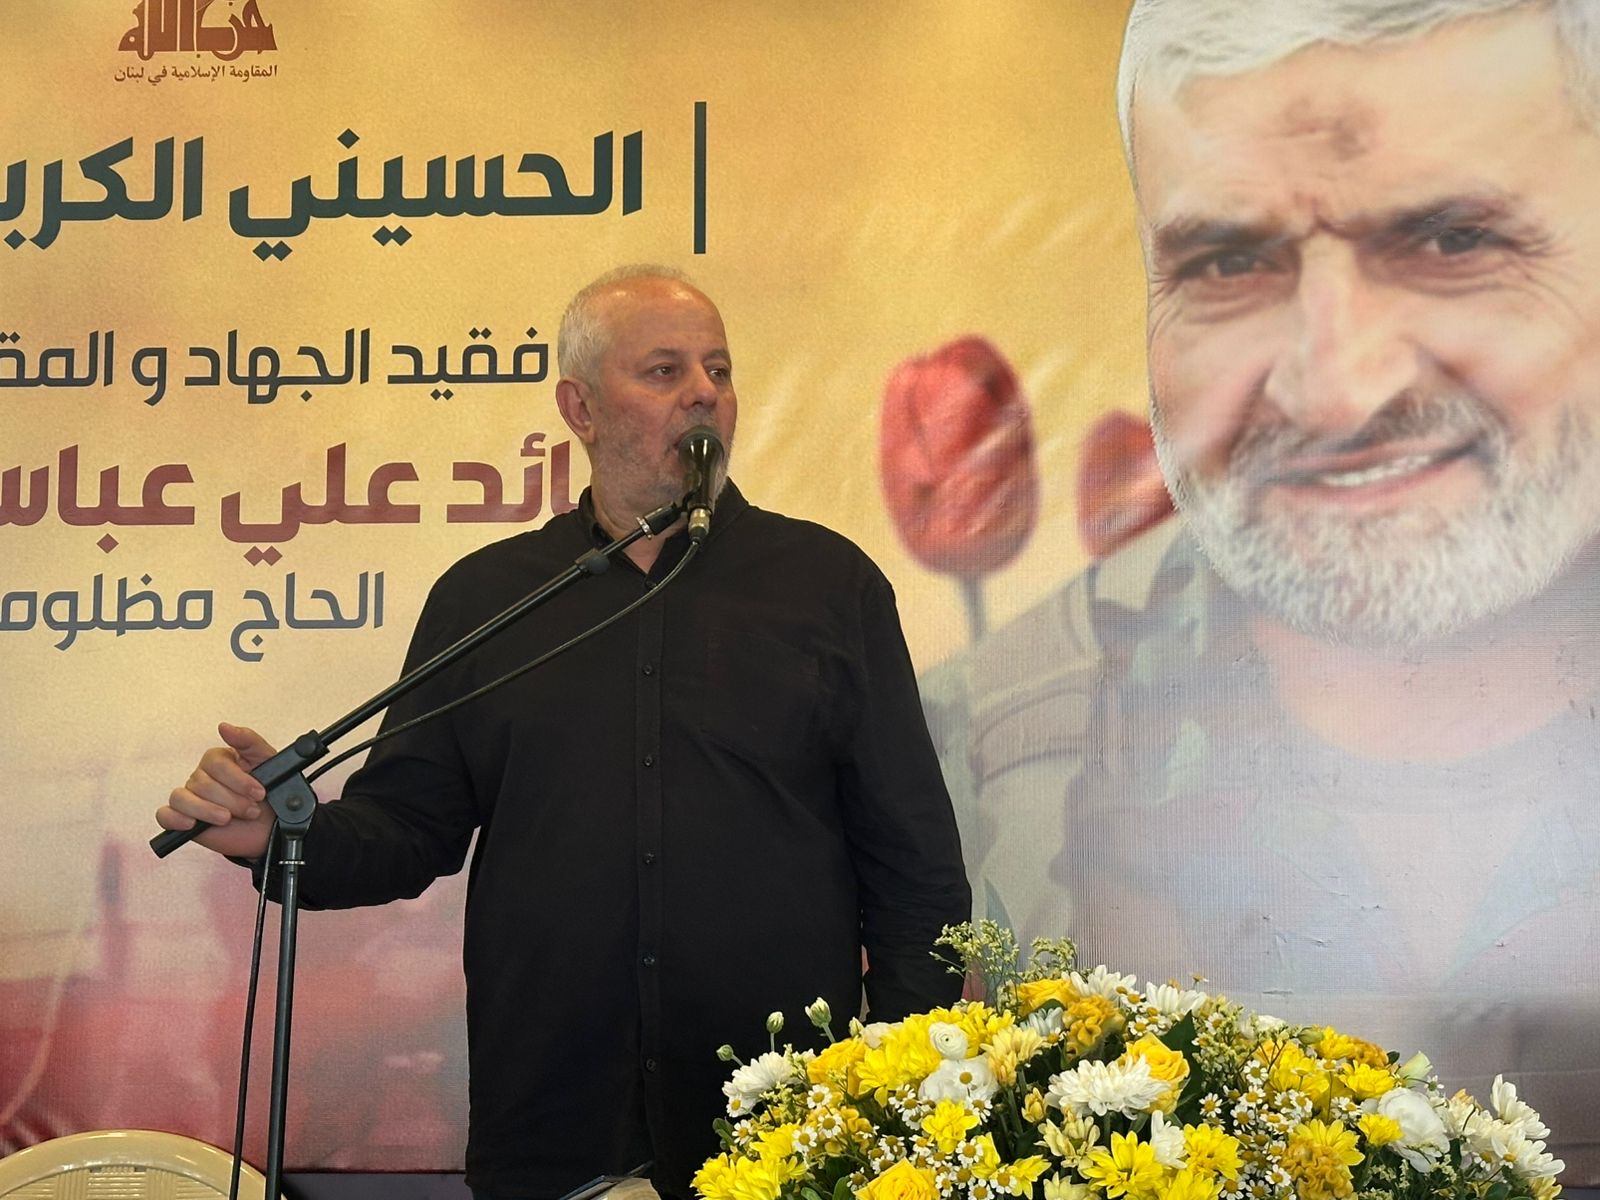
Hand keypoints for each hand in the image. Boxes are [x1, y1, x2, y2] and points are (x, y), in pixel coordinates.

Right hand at [156, 721, 278, 858]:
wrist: (271, 827)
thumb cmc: (269, 794)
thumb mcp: (266, 761)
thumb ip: (248, 740)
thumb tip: (224, 727)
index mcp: (219, 761)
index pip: (215, 763)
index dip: (238, 780)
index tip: (258, 792)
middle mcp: (202, 777)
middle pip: (202, 784)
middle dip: (231, 800)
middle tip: (250, 809)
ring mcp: (191, 798)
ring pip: (182, 798)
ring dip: (208, 811)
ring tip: (228, 818)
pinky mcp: (184, 819)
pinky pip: (165, 815)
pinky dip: (175, 819)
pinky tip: (193, 824)